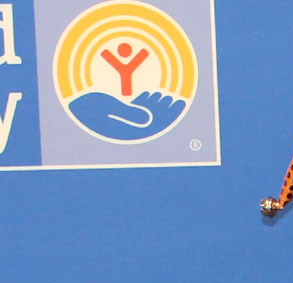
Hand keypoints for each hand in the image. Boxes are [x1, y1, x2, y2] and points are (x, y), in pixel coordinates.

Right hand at [66, 91, 186, 138]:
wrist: (67, 102)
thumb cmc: (85, 105)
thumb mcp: (106, 107)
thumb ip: (128, 113)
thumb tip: (150, 121)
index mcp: (127, 129)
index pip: (154, 122)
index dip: (167, 113)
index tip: (176, 102)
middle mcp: (126, 125)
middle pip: (152, 117)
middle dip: (164, 109)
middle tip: (175, 98)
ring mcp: (120, 117)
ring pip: (144, 112)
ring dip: (156, 105)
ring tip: (167, 96)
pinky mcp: (114, 109)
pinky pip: (132, 107)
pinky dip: (144, 102)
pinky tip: (151, 95)